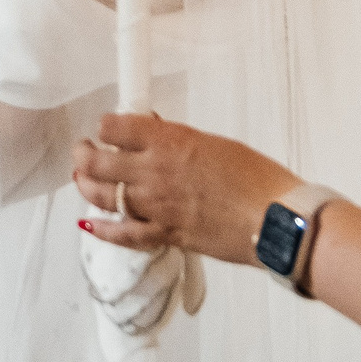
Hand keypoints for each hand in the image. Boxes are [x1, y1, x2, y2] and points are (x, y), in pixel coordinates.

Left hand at [72, 112, 299, 265]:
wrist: (277, 220)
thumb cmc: (257, 178)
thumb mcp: (215, 143)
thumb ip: (178, 139)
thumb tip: (156, 132)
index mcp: (169, 140)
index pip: (114, 126)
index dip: (107, 126)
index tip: (109, 129)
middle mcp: (154, 171)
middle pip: (97, 161)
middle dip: (84, 153)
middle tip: (84, 150)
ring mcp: (156, 206)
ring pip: (102, 195)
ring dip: (86, 185)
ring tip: (84, 178)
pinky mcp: (166, 235)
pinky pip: (123, 234)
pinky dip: (103, 229)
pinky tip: (90, 223)